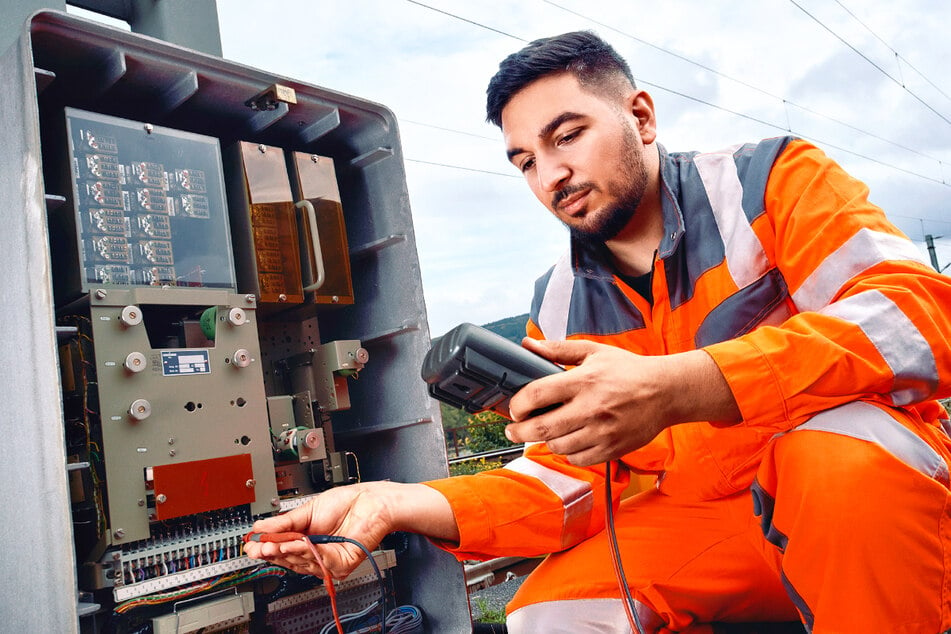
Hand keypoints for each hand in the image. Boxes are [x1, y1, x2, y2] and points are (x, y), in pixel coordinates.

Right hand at [242, 483, 392, 578]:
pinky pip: (319, 562)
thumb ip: (284, 522)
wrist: (370, 501)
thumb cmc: (346, 503)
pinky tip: (297, 544)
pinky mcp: (339, 565)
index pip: (281, 550)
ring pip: (301, 562)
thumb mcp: (307, 511)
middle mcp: (315, 552)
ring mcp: (326, 560)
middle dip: (272, 552)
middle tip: (259, 548)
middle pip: (288, 559)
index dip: (266, 549)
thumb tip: (261, 528)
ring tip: (275, 544)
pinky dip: (307, 552)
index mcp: (305, 539)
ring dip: (287, 552)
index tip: (252, 545)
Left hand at [504, 339, 739, 465]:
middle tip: (513, 430)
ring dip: (545, 441)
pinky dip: (568, 453)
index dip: (518, 404)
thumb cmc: (628, 370)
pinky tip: (568, 441)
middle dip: (519, 432)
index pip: (537, 395)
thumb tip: (528, 344)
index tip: (514, 408)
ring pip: (558, 446)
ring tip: (545, 432)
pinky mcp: (612, 449)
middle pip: (542, 428)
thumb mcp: (594, 352)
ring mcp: (602, 432)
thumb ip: (558, 350)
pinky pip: (578, 459)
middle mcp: (591, 408)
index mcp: (584, 381)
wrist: (666, 392)